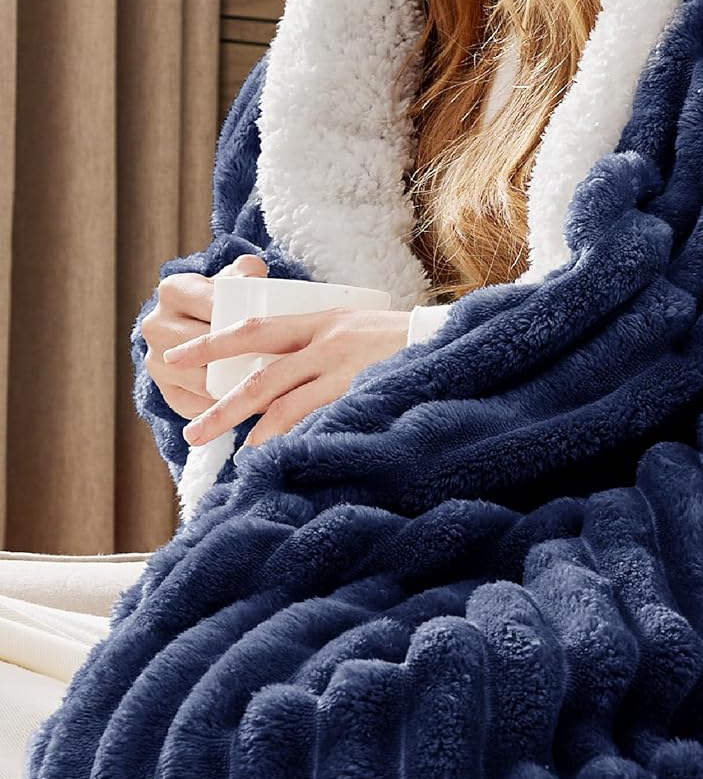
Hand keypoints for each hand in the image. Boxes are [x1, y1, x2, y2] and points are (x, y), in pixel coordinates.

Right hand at [140, 253, 269, 419]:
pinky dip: (223, 410)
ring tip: (275, 394)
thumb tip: (253, 275)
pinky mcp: (164, 392)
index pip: (212, 305)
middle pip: (205, 348)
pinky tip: (252, 411)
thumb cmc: (228, 300)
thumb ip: (247, 271)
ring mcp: (155, 362)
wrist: (201, 326)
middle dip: (242, 360)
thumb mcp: (236, 279)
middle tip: (283, 369)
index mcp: (174, 290)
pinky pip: (195, 407)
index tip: (276, 331)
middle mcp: (156, 325)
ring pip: (201, 381)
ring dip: (236, 392)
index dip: (243, 319)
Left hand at [162, 306, 412, 450]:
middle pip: (262, 377)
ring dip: (256, 435)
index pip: (253, 330)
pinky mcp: (364, 395)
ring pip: (287, 406)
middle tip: (192, 432)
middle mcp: (329, 343)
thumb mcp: (354, 325)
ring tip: (237, 458)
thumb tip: (276, 368)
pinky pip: (321, 423)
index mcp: (321, 320)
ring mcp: (347, 371)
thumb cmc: (399, 338)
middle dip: (223, 408)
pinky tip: (284, 459)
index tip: (176, 358)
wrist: (449, 339)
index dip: (212, 345)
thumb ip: (318, 342)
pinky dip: (298, 442)